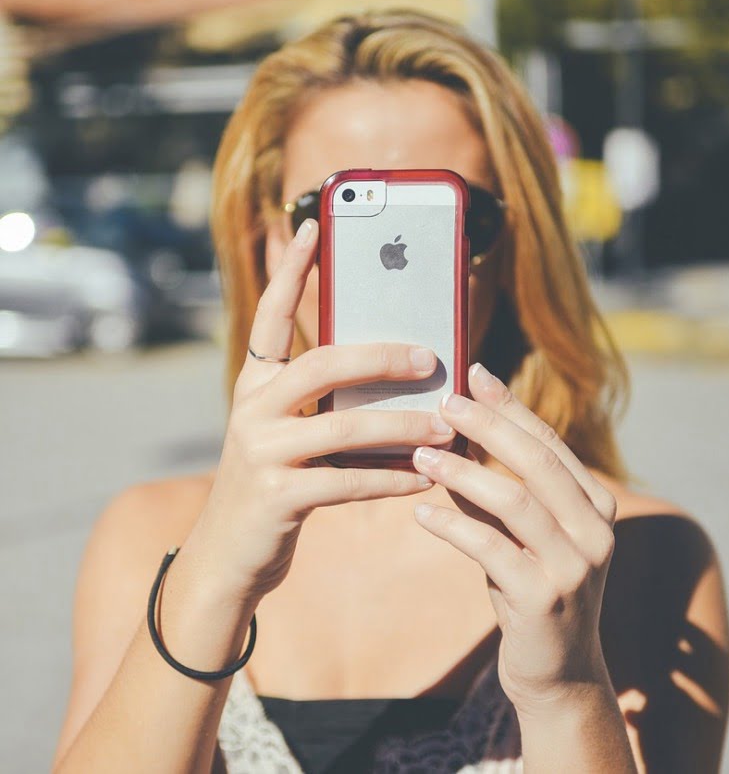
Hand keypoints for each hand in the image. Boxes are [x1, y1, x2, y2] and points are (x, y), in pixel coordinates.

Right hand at [186, 218, 454, 603]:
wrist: (229, 555)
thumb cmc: (275, 482)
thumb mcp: (290, 433)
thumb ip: (328, 403)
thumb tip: (401, 377)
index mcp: (254, 384)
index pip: (270, 316)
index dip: (291, 271)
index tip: (312, 226)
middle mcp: (250, 408)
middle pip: (322, 363)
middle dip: (382, 357)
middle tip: (430, 357)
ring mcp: (259, 451)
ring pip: (345, 425)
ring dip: (404, 427)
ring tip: (446, 427)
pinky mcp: (276, 496)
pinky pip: (349, 481)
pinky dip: (392, 478)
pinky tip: (423, 476)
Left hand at [410, 362, 617, 715]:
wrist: (558, 672)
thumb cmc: (532, 588)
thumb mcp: (520, 534)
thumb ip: (496, 489)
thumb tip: (450, 438)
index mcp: (596, 504)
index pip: (549, 441)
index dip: (510, 405)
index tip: (474, 373)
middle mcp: (596, 530)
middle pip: (537, 461)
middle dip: (489, 425)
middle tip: (444, 402)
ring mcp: (575, 566)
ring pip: (515, 501)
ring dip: (463, 473)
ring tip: (421, 455)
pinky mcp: (544, 599)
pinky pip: (491, 549)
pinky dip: (453, 526)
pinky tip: (421, 514)